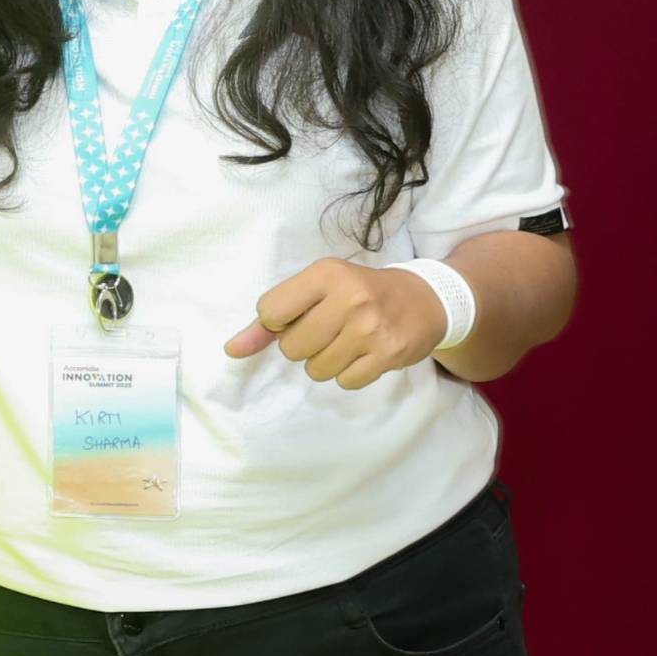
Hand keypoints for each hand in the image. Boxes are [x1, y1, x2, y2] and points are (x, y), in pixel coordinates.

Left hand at [225, 259, 444, 389]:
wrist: (425, 300)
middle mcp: (349, 297)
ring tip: (347, 342)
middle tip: (328, 330)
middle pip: (292, 348)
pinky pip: (345, 382)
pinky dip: (349, 374)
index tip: (299, 314)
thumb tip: (231, 349)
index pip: (270, 312)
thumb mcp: (317, 289)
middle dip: (303, 345)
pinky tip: (364, 354)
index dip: (278, 323)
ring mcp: (370, 327)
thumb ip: (270, 320)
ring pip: (316, 369)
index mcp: (326, 273)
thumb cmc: (360, 292)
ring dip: (326, 362)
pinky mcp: (388, 353)